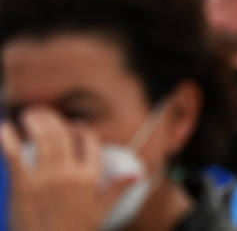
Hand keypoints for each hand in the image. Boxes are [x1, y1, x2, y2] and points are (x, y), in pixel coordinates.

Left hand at [0, 110, 136, 230]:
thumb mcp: (99, 212)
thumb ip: (115, 190)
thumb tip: (136, 175)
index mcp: (91, 178)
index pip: (89, 141)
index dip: (81, 129)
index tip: (73, 126)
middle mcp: (70, 174)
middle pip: (63, 134)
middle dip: (51, 118)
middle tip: (41, 113)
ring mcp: (47, 180)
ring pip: (42, 138)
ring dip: (34, 121)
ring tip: (27, 115)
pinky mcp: (23, 187)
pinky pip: (15, 155)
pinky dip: (8, 139)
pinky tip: (5, 129)